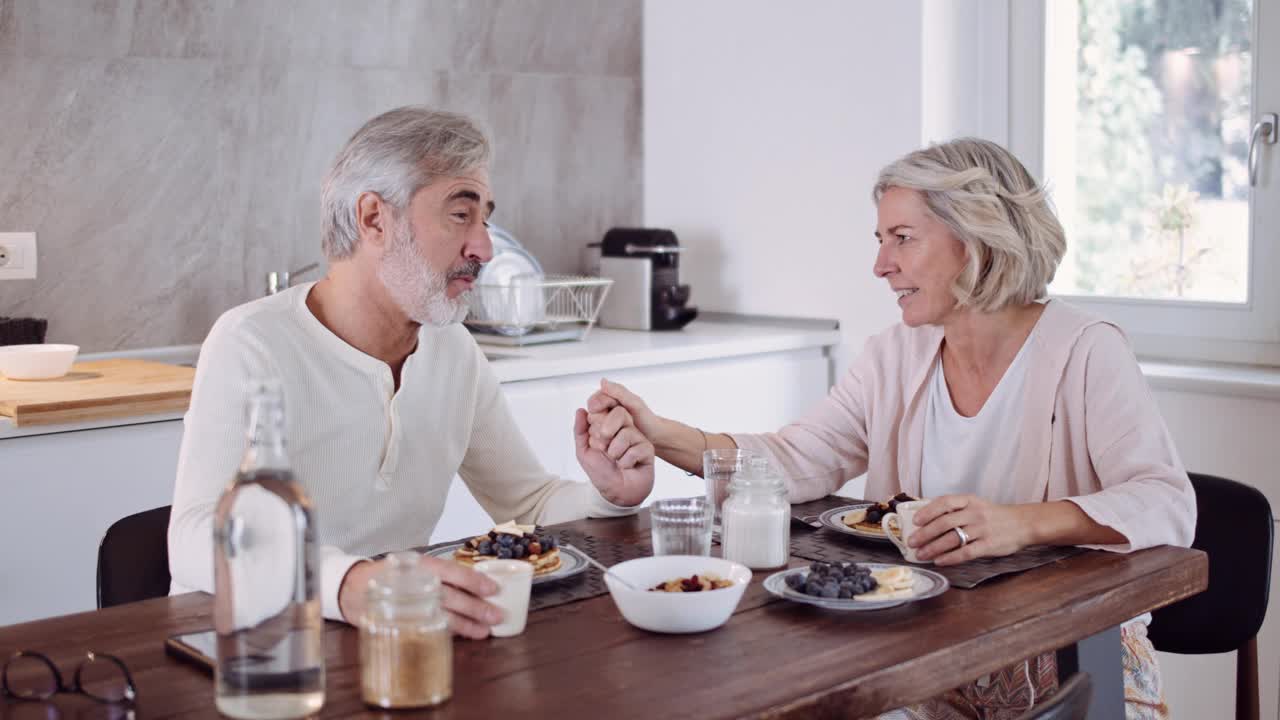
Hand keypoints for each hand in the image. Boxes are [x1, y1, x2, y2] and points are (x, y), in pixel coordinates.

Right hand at [338, 555, 502, 637]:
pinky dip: (446, 633)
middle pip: (450, 596)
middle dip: (476, 607)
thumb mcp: (412, 566)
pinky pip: (427, 628)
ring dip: (466, 624)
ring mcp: (406, 604)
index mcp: (419, 565)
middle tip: (496, 615)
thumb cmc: (391, 574)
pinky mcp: (399, 622)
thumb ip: (438, 574)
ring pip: (441, 615)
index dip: (474, 580)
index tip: (494, 588)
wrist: (351, 586)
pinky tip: (461, 636)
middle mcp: (414, 583)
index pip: (451, 571)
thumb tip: (475, 584)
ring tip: (484, 630)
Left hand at [574, 404, 653, 506]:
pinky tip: (628, 467)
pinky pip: (634, 450)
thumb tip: (580, 410)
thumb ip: (580, 431)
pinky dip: (626, 463)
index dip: (595, 427)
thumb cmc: (602, 472)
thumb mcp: (584, 452)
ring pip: (625, 435)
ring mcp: (637, 438)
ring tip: (616, 461)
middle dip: (605, 435)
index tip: (596, 443)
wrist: (616, 492)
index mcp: (610, 425)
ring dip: (615, 454)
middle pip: (619, 414)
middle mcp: (625, 428)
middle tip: (604, 450)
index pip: (603, 411)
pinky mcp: (647, 449)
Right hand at [586, 379, 662, 441]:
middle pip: (592, 416)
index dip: (598, 407)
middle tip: (615, 424)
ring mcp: (604, 425)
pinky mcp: (605, 438)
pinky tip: (610, 443)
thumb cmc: (646, 419)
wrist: (653, 436)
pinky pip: (595, 440)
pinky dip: (602, 441)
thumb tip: (603, 382)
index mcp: (609, 399)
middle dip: (602, 422)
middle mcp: (604, 411)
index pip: (594, 401)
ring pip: (592, 429)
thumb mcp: (635, 402)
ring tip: (614, 435)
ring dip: (601, 433)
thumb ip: (619, 391)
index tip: (606, 411)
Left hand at [908, 495, 1032, 564]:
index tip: (915, 521)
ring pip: (952, 539)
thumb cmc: (993, 516)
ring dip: (933, 548)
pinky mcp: (989, 545)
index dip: (928, 511)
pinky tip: (939, 561)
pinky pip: (966, 552)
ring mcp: (982, 529)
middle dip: (924, 533)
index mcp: (969, 500)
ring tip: (921, 555)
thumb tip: (927, 518)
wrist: (1023, 524)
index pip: (944, 502)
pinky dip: (950, 558)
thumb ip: (956, 509)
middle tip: (911, 542)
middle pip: (944, 523)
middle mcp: (975, 513)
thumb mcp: (976, 505)